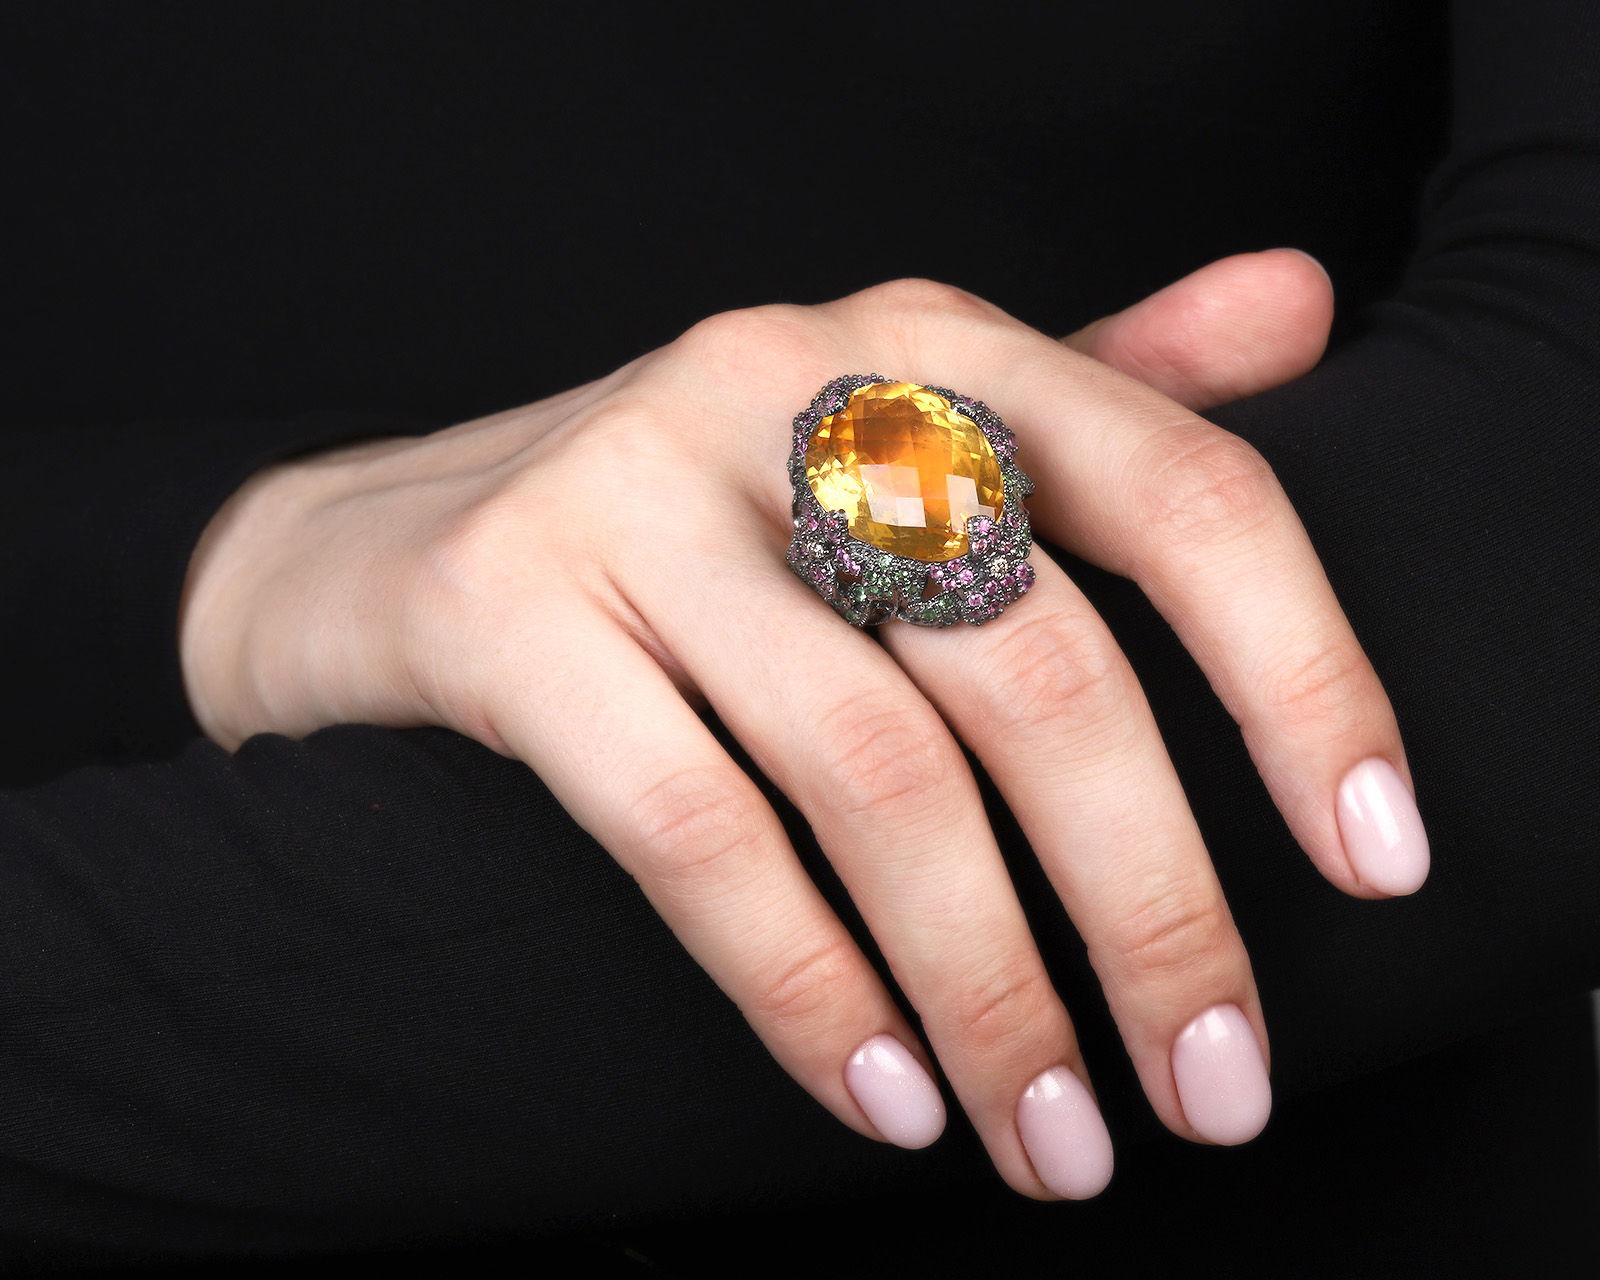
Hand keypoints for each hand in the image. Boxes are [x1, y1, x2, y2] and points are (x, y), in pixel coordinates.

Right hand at [181, 251, 1426, 1198]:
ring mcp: (630, 490)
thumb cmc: (690, 519)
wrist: (384, 543)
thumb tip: (1300, 301)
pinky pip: (691, 825)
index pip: (1184, 488)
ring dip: (989, 986)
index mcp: (917, 345)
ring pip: (874, 767)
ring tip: (1055, 1137)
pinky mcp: (502, 602)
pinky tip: (882, 1095)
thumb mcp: (892, 432)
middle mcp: (781, 384)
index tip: (1376, 862)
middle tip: (1211, 1088)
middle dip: (1150, 905)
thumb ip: (1096, 387)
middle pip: (1038, 666)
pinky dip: (803, 981)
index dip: (1304, 678)